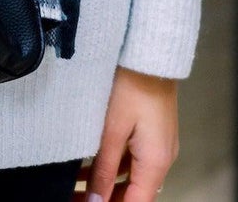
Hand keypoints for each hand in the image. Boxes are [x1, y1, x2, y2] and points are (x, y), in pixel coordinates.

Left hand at [83, 65, 178, 200]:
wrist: (150, 50)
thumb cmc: (133, 83)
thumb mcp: (112, 128)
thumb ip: (104, 168)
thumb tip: (97, 200)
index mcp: (156, 162)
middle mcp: (162, 158)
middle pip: (134, 193)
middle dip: (105, 198)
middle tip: (75, 197)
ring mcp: (157, 144)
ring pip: (131, 176)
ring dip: (105, 183)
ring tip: (76, 185)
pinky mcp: (150, 131)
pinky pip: (132, 159)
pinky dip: (112, 166)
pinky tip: (88, 165)